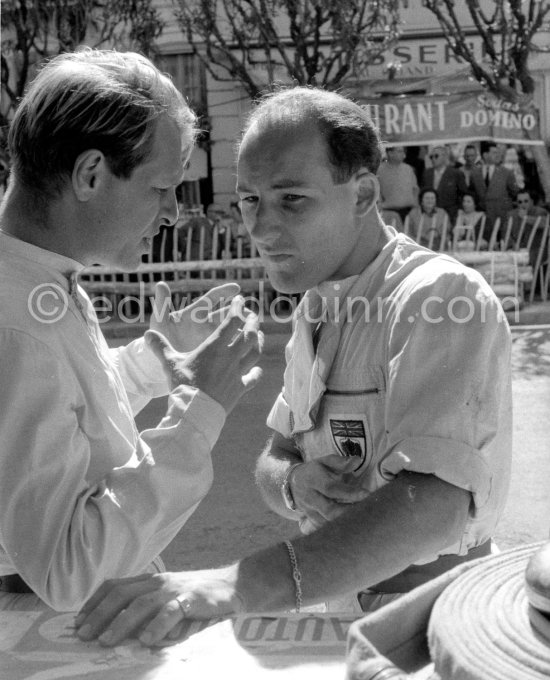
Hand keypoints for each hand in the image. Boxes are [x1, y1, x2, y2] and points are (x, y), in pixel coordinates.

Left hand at [76, 567, 242, 646]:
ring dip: (121, 622)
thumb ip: (146, 604)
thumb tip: (115, 626)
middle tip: (84, 635)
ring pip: (142, 603)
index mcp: (150, 581)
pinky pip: (172, 611)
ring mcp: (175, 589)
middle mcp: (159, 582)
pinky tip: (147, 640)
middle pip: (122, 594)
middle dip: (100, 614)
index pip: (115, 585)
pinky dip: (157, 625)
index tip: (77, 621)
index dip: (94, 602)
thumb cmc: (196, 595)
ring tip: (106, 640)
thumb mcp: (167, 595)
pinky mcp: (192, 599)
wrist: (232, 586)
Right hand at [146, 295, 261, 413]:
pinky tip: (257, 370)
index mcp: (215, 346)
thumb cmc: (182, 384)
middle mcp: (230, 356)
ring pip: (255, 353)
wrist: (195, 411)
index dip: (237, 309)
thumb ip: (160, 346)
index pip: (232, 321)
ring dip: (258, 342)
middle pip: (249, 334)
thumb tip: (147, 334)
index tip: (240, 300)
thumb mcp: (169, 363)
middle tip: (254, 315)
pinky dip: (256, 372)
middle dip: (253, 322)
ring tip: (258, 335)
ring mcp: (238, 372)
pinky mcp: (240, 387)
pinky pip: (253, 377)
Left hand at [149, 281, 251, 352]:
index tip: (236, 289)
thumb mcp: (159, 322)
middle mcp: (207, 324)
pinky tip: (251, 349)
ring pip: (233, 330)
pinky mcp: (215, 353)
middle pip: (228, 314)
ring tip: (255, 330)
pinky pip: (230, 348)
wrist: (160, 362)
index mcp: (195, 313)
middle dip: (240, 312)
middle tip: (251, 313)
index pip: (212, 298)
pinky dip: (241, 346)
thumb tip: (160, 283)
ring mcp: (212, 339)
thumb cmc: (159, 339)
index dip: (224, 292)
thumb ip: (162, 304)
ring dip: (244, 328)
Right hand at [291, 455, 369, 527]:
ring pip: (328, 522)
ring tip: (362, 516)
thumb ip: (340, 462)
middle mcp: (309, 497)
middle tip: (367, 509)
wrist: (293, 483)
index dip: (349, 492)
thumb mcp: (325, 461)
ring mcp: (309, 510)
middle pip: (329, 510)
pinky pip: (326, 527)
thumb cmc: (314, 471)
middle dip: (349, 512)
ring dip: (346, 520)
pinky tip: (352, 522)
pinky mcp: (311, 520)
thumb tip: (357, 461)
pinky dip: (339, 526)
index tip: (366, 494)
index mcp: (313, 479)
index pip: (331, 488)